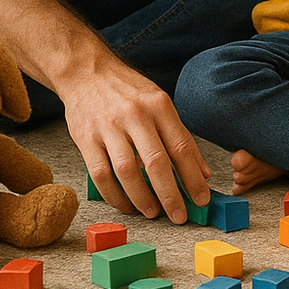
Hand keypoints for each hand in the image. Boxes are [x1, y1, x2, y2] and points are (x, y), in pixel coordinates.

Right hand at [59, 57, 209, 223]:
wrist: (86, 72)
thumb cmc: (128, 91)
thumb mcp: (160, 103)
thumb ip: (180, 136)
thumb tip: (203, 171)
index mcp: (159, 106)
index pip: (181, 147)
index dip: (194, 177)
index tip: (202, 200)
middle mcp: (136, 116)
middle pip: (156, 163)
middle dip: (171, 194)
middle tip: (180, 216)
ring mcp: (109, 128)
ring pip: (127, 172)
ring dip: (143, 198)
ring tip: (153, 213)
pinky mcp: (86, 139)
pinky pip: (101, 175)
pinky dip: (115, 195)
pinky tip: (126, 205)